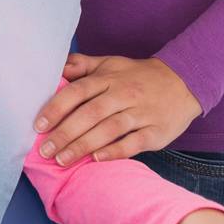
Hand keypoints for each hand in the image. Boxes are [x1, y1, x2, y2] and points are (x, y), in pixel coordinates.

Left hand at [36, 55, 202, 163]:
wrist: (184, 81)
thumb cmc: (137, 76)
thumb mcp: (110, 63)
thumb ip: (81, 66)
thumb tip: (55, 69)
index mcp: (108, 78)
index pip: (77, 92)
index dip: (56, 108)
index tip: (39, 125)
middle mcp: (123, 94)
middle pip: (90, 114)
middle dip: (65, 133)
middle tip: (45, 151)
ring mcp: (141, 113)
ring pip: (109, 129)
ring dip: (84, 145)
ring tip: (63, 160)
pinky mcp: (157, 131)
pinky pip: (134, 142)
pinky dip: (115, 151)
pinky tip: (96, 160)